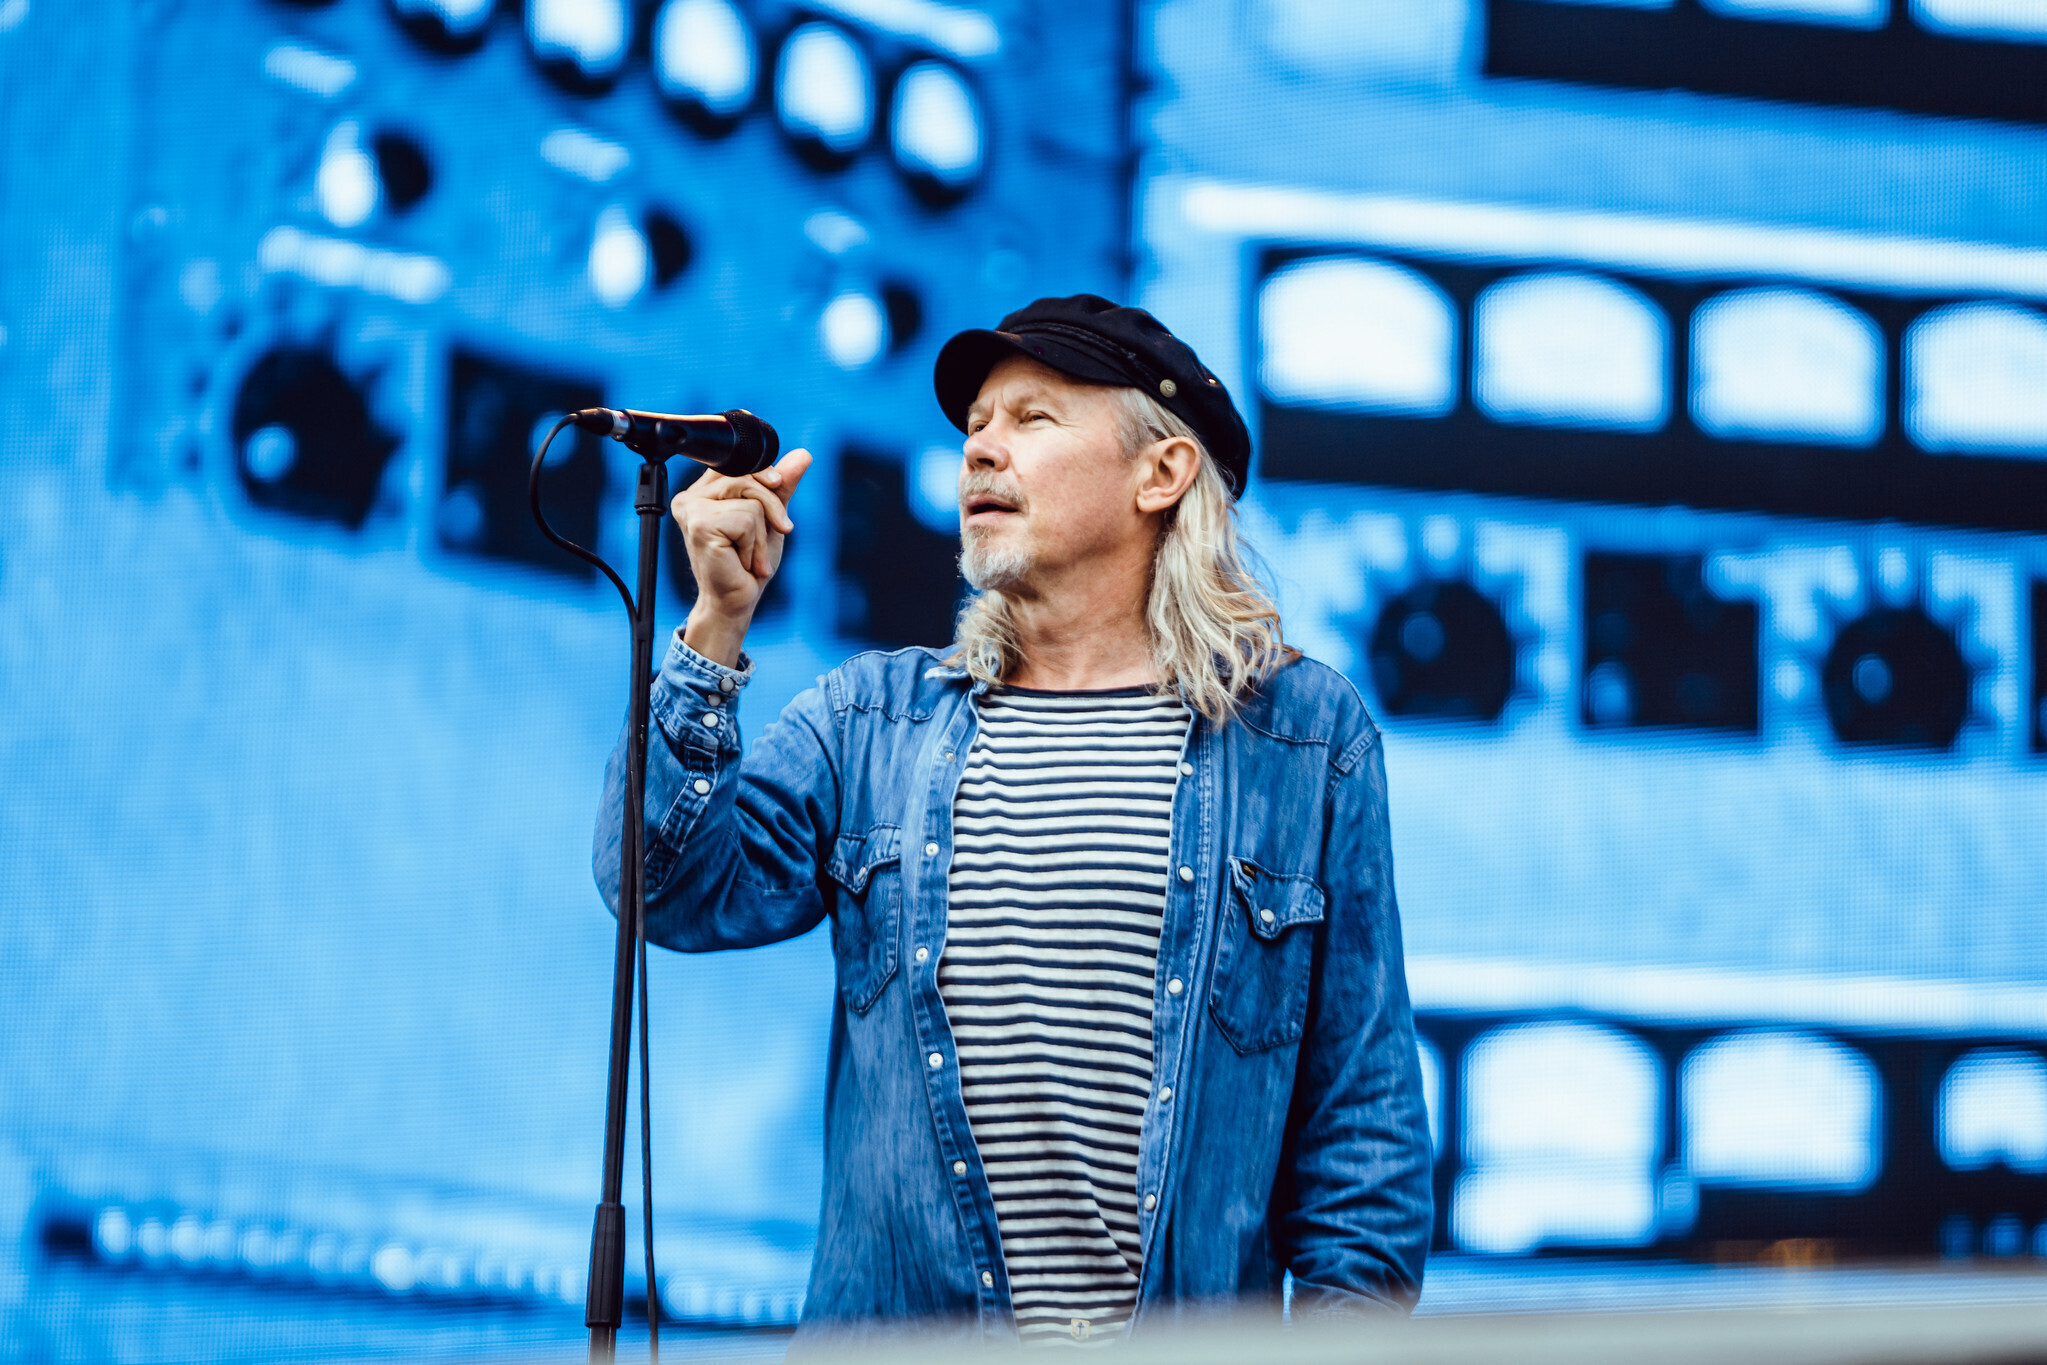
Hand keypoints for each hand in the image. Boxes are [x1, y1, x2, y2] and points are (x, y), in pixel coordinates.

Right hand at [673, 447, 813, 666]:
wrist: (736, 600)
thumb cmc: (749, 563)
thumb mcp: (770, 518)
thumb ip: (782, 487)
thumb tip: (804, 455)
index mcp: (703, 490)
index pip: (738, 462)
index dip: (764, 475)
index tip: (778, 490)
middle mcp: (691, 496)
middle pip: (748, 478)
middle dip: (771, 508)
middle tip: (771, 535)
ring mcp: (691, 509)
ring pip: (751, 500)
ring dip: (761, 534)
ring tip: (750, 555)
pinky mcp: (699, 524)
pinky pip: (747, 519)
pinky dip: (754, 544)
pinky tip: (740, 561)